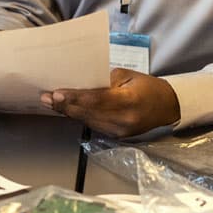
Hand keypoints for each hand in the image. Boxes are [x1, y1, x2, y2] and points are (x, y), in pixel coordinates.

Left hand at [40, 67, 180, 137]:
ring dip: (68, 112)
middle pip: (88, 113)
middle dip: (65, 106)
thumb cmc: (147, 86)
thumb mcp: (127, 76)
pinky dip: (79, 117)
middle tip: (45, 98)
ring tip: (50, 103)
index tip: (56, 93)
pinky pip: (93, 125)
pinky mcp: (116, 137)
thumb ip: (104, 80)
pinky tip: (66, 110)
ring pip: (87, 121)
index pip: (96, 100)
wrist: (167, 107)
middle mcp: (123, 120)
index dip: (75, 98)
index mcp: (128, 101)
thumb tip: (79, 82)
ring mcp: (120, 131)